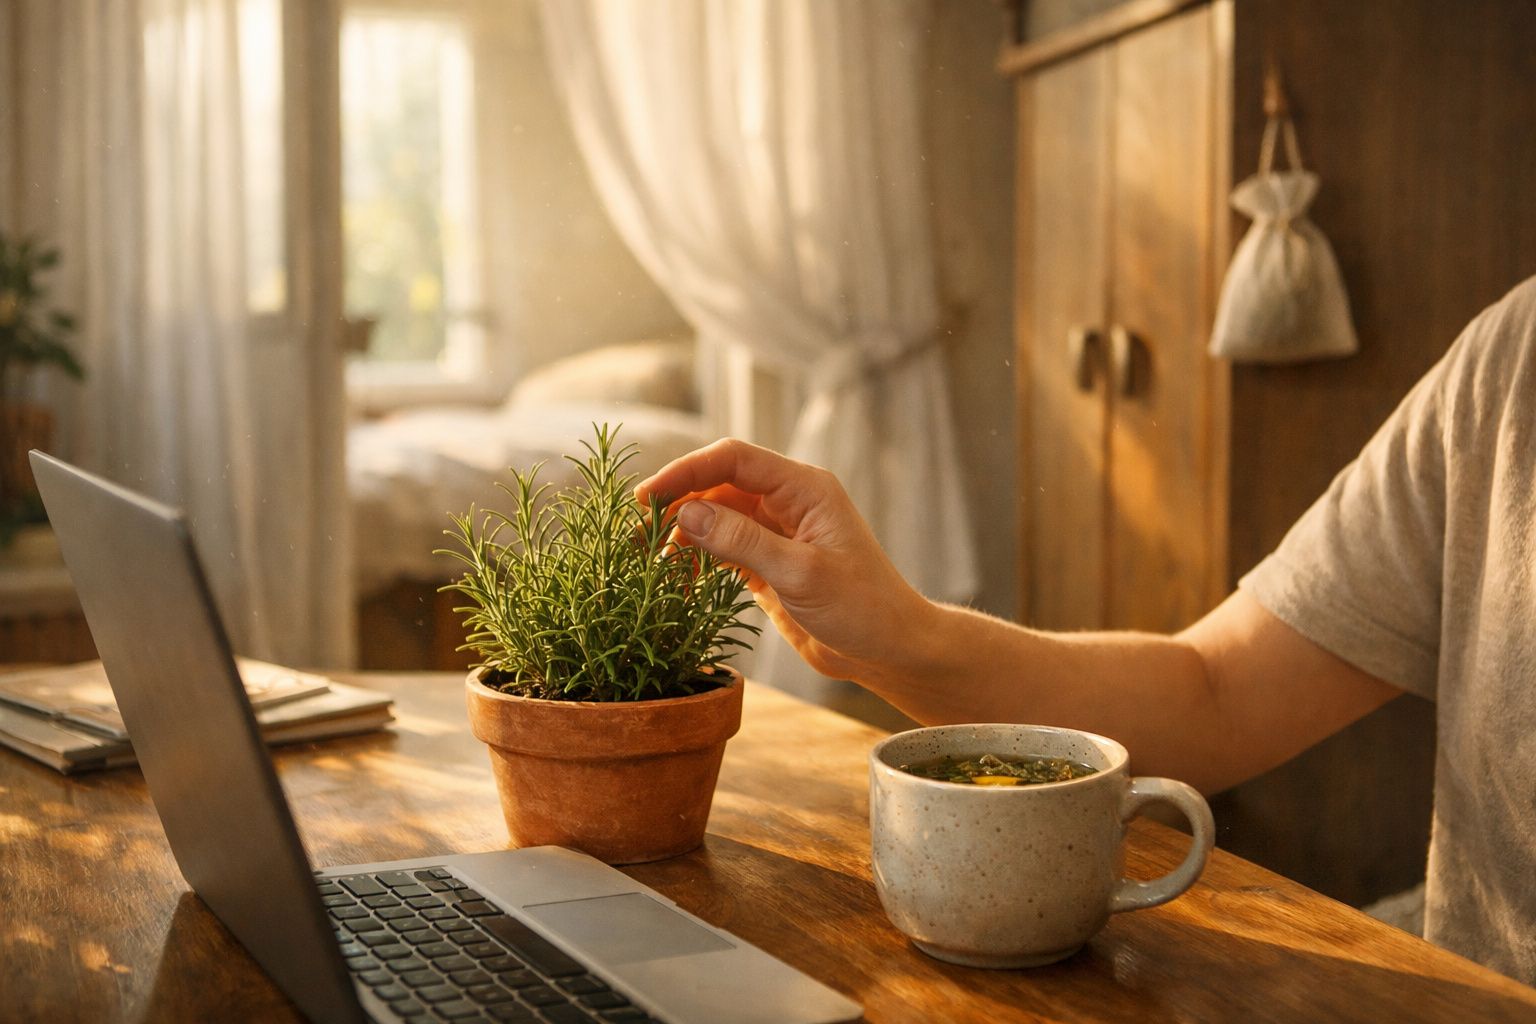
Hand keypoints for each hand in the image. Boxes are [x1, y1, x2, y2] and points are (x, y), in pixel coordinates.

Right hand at [635, 438, 930, 682]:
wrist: (889, 650)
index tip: (647, 497)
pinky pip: (723, 550)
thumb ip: (743, 542)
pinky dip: (698, 562)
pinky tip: (677, 584)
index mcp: (804, 488)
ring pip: (716, 519)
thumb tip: (687, 513)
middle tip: (636, 536)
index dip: (686, 471)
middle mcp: (788, 502)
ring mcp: (777, 532)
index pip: (734, 458)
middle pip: (718, 485)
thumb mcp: (801, 574)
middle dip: (677, 506)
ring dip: (683, 538)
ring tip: (650, 566)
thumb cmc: (863, 608)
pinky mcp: (769, 563)